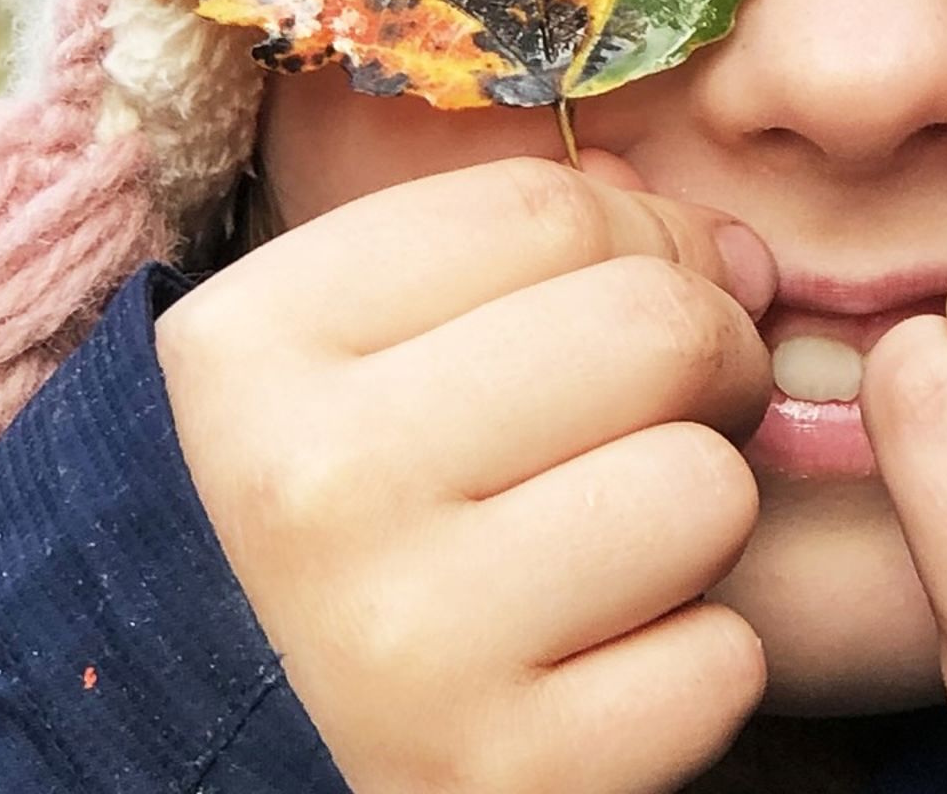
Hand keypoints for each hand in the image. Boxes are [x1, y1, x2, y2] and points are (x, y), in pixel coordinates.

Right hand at [157, 155, 779, 793]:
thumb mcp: (330, 362)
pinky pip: (721, 660)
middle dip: (708, 361)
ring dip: (695, 519)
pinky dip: (688, 664)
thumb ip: (506, 261)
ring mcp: (410, 647)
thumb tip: (723, 244)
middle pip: (657, 328)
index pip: (547, 210)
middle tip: (665, 415)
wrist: (223, 771)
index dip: (638, 238)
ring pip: (706, 489)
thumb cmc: (316, 533)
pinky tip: (594, 667)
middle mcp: (316, 488)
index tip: (631, 293)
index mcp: (251, 349)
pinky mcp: (515, 776)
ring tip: (610, 549)